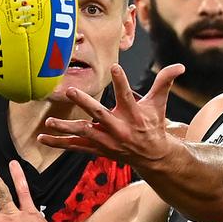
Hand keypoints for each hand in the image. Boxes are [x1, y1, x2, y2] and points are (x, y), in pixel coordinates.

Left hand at [38, 64, 184, 165]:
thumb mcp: (159, 103)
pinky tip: (42, 138)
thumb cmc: (153, 125)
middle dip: (86, 103)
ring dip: (66, 128)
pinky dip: (59, 143)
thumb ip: (165, 82)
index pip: (127, 96)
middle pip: (100, 114)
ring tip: (50, 122)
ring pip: (84, 133)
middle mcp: (119, 128)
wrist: (152, 156)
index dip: (122, 81)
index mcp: (133, 115)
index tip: (115, 67)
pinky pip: (76, 146)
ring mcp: (107, 140)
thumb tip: (180, 66)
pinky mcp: (98, 148)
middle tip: (72, 90)